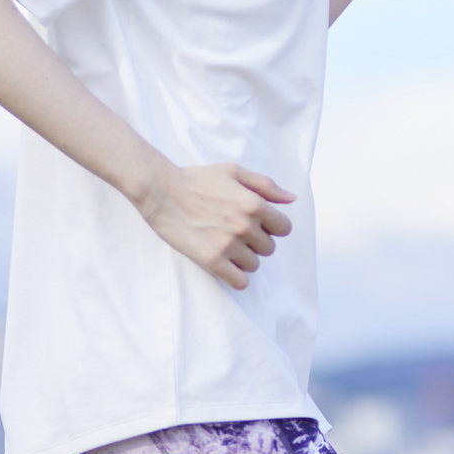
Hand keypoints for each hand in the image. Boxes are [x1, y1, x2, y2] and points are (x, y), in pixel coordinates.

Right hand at [136, 163, 295, 289]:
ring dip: (244, 258)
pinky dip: (236, 276)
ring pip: (254, 265)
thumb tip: (291, 200)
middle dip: (256, 242)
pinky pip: (239, 281)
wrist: (162, 191)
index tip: (258, 224)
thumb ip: (266, 186)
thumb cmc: (198, 179)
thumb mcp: (234, 172)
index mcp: (254, 204)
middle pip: (269, 248)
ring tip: (226, 244)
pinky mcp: (212, 260)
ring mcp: (229, 245)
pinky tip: (225, 264)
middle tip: (236, 232)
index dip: (272, 226)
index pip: (284, 228)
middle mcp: (245, 226)